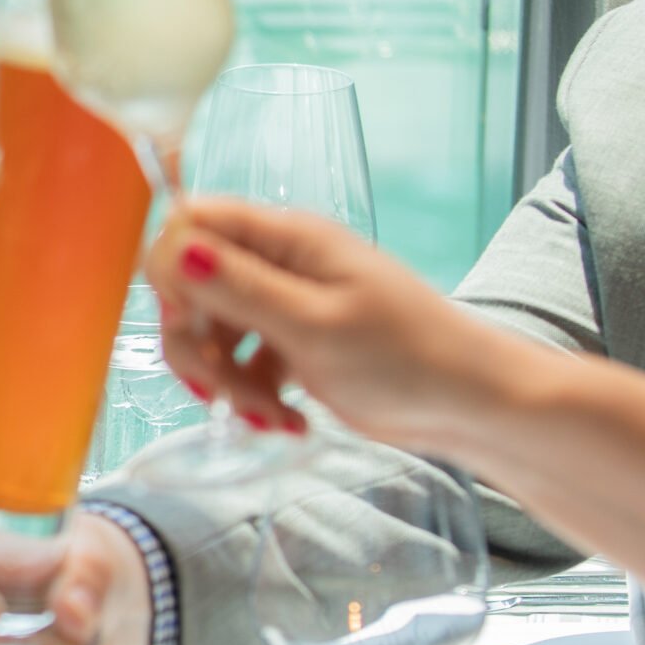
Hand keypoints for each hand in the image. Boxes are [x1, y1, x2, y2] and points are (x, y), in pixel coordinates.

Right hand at [144, 197, 535, 458]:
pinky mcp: (293, 345)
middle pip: (191, 286)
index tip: (188, 325)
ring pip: (212, 332)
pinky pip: (242, 363)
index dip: (173, 273)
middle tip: (221, 391)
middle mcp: (281, 262)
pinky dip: (251, 397)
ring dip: (225, 382)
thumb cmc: (408, 357)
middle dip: (197, 346)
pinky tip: (286, 422)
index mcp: (288, 237)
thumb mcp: (315, 325)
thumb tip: (173, 249)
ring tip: (268, 418)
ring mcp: (287, 305)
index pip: (192, 222)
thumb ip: (240, 289)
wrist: (471, 406)